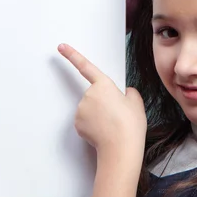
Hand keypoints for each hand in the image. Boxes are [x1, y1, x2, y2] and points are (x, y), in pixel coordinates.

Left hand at [58, 43, 146, 196]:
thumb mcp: (136, 102)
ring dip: (99, 113)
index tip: (61, 47)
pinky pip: (86, 120)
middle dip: (104, 101)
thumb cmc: (130, 125)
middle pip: (95, 94)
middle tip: (117, 113)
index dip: (72, 55)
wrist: (120, 149)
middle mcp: (88, 95)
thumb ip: (128, 93)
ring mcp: (81, 110)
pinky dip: (93, 124)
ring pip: (90, 108)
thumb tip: (124, 94)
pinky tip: (104, 130)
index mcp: (103, 84)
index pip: (85, 66)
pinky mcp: (77, 124)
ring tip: (112, 124)